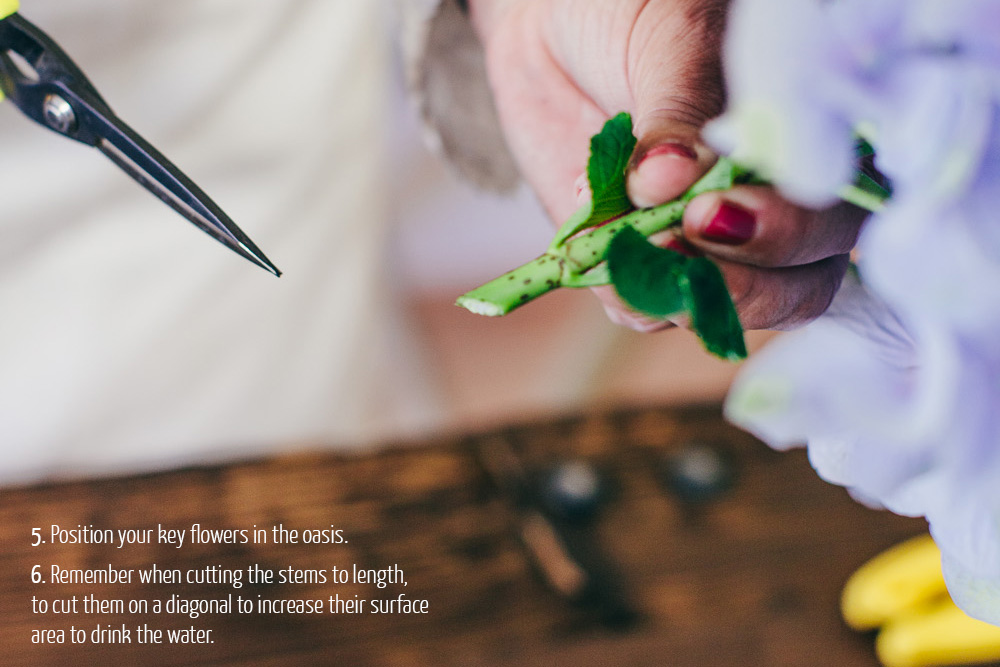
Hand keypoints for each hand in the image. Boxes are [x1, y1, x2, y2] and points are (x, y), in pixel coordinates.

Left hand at [468, 0, 865, 330]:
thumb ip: (683, 108)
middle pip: (802, 284)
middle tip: (682, 229)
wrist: (557, 22)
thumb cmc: (638, 11)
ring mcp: (714, 245)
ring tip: (633, 247)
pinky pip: (650, 310)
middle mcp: (779, 206)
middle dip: (745, 276)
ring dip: (686, 296)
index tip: (718, 208)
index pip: (841, 214)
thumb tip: (671, 180)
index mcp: (815, 144)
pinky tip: (594, 251)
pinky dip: (627, 293)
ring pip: (732, 310)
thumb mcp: (674, 38)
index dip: (792, 228)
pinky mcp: (648, 263)